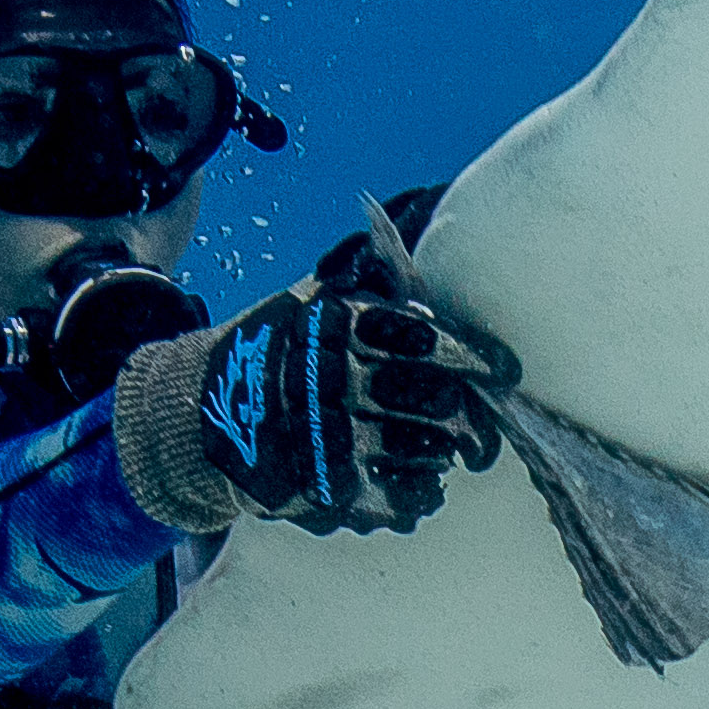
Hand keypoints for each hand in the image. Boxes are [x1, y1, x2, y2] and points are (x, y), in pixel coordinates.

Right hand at [121, 227, 510, 536]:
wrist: (203, 415)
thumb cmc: (275, 351)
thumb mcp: (309, 297)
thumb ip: (367, 272)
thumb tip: (423, 211)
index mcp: (338, 326)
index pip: (428, 340)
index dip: (476, 359)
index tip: (504, 371)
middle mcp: (335, 379)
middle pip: (437, 401)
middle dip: (469, 417)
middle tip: (478, 428)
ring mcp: (330, 437)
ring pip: (426, 450)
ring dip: (444, 453)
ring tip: (444, 452)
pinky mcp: (326, 488)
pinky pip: (400, 497)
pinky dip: (421, 493)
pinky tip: (422, 484)